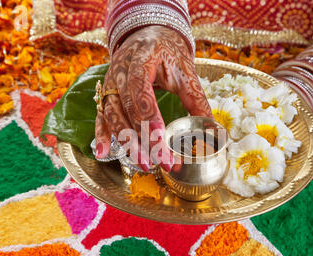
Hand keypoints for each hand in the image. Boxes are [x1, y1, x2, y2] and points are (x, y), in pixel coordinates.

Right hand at [94, 26, 211, 171]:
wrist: (148, 35)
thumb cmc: (168, 53)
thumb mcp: (185, 69)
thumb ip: (196, 98)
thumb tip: (212, 129)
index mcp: (142, 58)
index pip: (141, 90)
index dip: (149, 116)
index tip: (160, 139)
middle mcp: (120, 70)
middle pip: (126, 107)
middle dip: (141, 138)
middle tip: (157, 162)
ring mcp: (110, 83)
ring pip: (112, 114)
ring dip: (126, 141)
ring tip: (142, 163)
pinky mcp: (107, 94)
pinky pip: (100, 115)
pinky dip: (102, 134)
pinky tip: (103, 152)